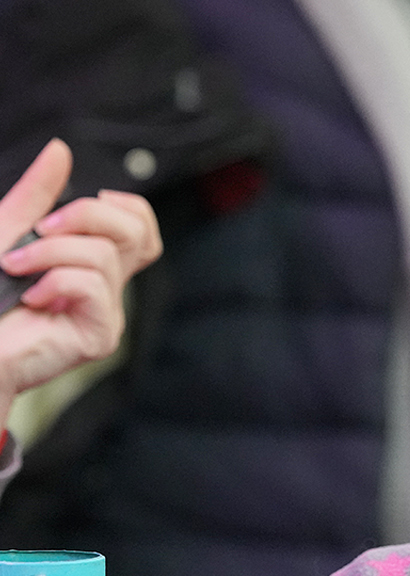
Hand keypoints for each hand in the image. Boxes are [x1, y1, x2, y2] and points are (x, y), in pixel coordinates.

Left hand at [0, 140, 161, 417]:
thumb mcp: (8, 231)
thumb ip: (37, 194)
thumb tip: (61, 150)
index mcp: (91, 265)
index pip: (142, 231)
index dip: (128, 209)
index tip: (89, 202)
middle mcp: (106, 288)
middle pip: (135, 232)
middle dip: (84, 215)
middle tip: (39, 229)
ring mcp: (106, 314)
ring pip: (101, 255)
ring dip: (48, 251)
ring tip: (14, 266)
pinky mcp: (99, 337)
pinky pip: (91, 286)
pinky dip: (53, 280)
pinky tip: (28, 296)